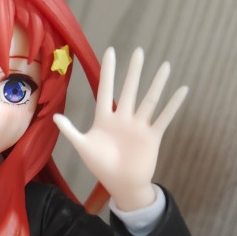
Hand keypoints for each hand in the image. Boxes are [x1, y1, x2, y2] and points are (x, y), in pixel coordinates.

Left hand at [53, 47, 187, 210]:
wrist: (121, 184)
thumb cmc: (101, 166)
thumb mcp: (83, 147)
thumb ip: (71, 131)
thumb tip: (54, 117)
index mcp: (105, 118)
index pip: (106, 89)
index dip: (108, 71)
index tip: (110, 52)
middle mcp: (123, 118)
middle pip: (129, 90)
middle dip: (133, 71)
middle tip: (138, 51)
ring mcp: (138, 126)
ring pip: (149, 100)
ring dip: (157, 83)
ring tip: (165, 65)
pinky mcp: (152, 135)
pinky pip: (164, 117)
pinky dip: (173, 104)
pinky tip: (182, 90)